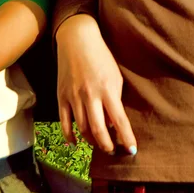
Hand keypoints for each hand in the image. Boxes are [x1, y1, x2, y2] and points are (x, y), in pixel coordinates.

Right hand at [55, 14, 135, 155]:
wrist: (77, 41)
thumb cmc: (101, 58)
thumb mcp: (116, 76)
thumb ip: (115, 100)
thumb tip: (113, 123)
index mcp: (108, 90)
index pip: (120, 120)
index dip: (126, 138)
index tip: (132, 151)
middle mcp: (90, 95)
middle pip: (98, 129)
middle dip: (106, 145)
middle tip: (112, 151)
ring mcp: (74, 97)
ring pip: (82, 128)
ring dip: (91, 141)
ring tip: (98, 144)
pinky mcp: (61, 97)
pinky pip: (64, 123)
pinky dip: (70, 136)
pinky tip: (76, 143)